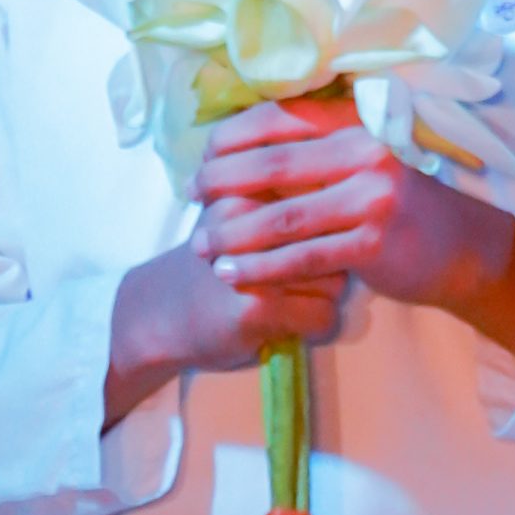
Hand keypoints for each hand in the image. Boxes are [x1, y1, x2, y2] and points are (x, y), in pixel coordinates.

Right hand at [103, 195, 347, 429]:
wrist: (159, 312)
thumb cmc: (213, 260)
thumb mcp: (239, 211)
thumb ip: (287, 194)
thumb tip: (356, 187)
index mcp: (252, 188)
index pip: (327, 199)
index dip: (328, 226)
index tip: (309, 240)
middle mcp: (254, 220)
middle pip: (337, 239)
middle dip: (330, 263)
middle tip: (298, 278)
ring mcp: (256, 264)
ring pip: (336, 281)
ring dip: (325, 296)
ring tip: (292, 300)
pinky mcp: (256, 308)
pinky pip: (322, 317)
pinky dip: (315, 327)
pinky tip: (289, 324)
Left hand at [192, 94, 514, 353]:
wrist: (462, 248)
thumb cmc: (397, 205)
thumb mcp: (362, 162)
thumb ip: (315, 152)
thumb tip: (240, 150)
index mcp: (356, 122)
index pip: (279, 117)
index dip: (232, 137)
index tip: (200, 159)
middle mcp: (365, 151)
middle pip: (275, 163)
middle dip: (222, 182)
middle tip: (189, 198)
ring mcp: (372, 197)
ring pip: (284, 216)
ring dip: (234, 232)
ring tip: (200, 246)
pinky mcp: (373, 242)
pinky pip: (303, 257)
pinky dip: (262, 267)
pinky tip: (232, 275)